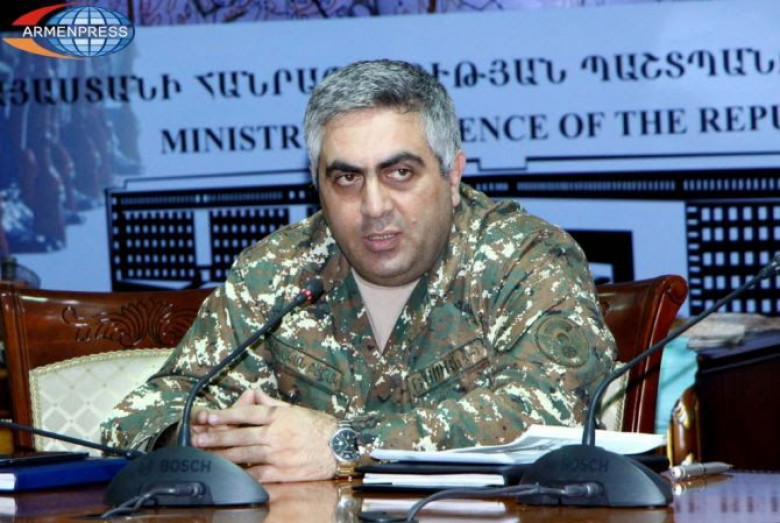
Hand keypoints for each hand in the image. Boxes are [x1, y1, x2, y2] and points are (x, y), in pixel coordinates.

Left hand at [191, 389, 338, 481]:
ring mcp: (279, 454)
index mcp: (279, 416)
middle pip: (240, 436)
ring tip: (207, 455)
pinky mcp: (283, 472)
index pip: (247, 414)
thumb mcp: (295, 409)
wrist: (339, 448)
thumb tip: (252, 396)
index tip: (208, 417)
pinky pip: (258, 473)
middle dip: (217, 437)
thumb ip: (271, 404)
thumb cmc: (318, 427)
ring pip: (245, 455)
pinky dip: (243, 474)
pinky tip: (229, 473)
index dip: (225, 415)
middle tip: (198, 438)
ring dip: (223, 455)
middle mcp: (277, 434)